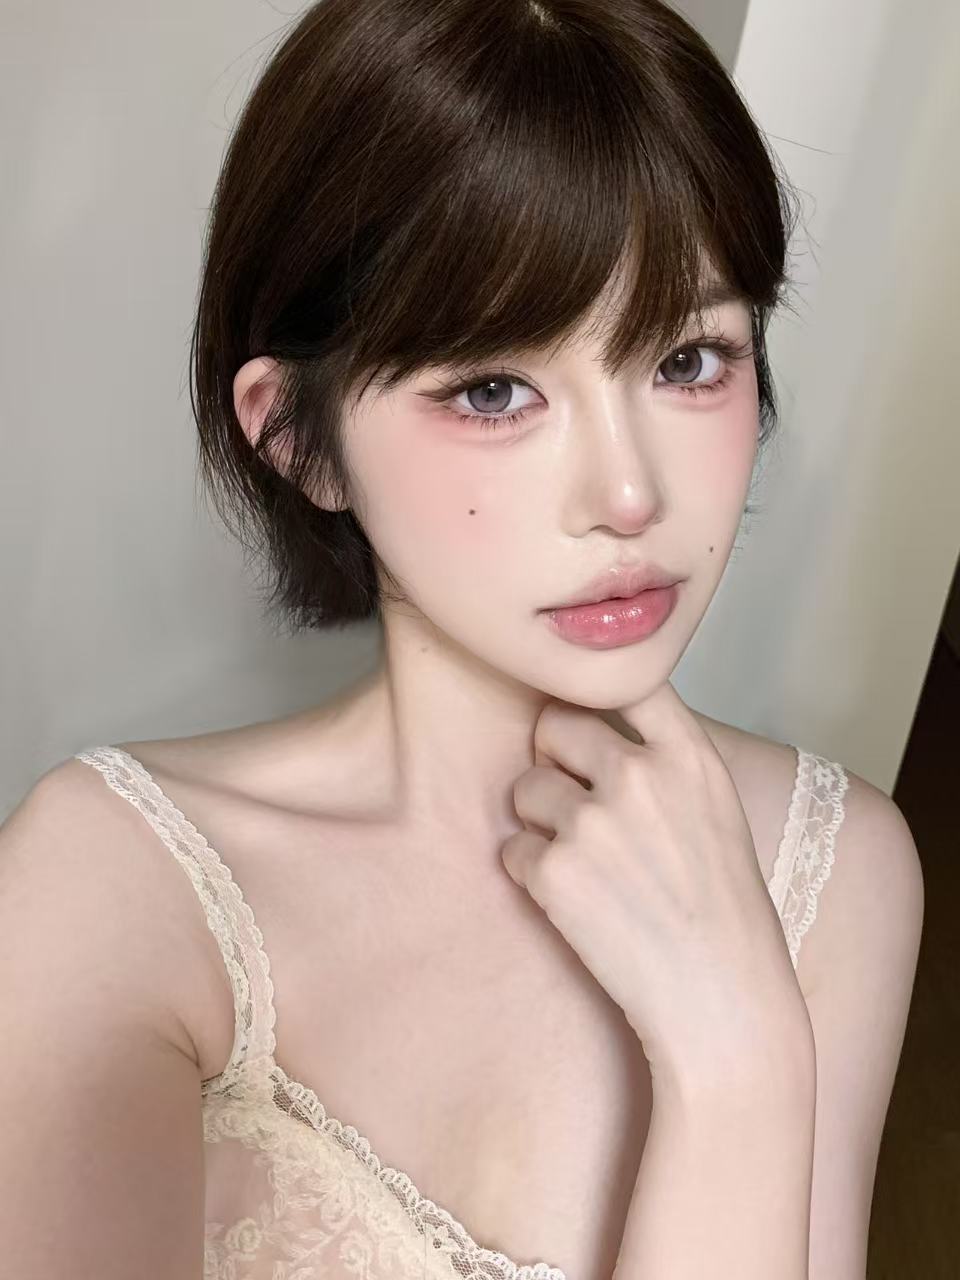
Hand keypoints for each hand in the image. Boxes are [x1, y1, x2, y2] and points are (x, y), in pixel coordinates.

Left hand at [501, 680, 810, 1085]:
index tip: (595, 718)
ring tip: (585, 865)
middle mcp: (638, 775)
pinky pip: (512, 848)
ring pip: (524, 787)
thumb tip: (600, 730)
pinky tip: (574, 904)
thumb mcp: (717, 812)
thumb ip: (665, 762)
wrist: (722, 1001)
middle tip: (579, 807)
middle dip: (555, 761)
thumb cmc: (723, 912)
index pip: (628, 680)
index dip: (599, 696)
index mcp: (688, 756)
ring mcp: (592, 821)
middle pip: (554, 724)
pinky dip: (530, 873)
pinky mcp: (553, 871)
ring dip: (540, 820)